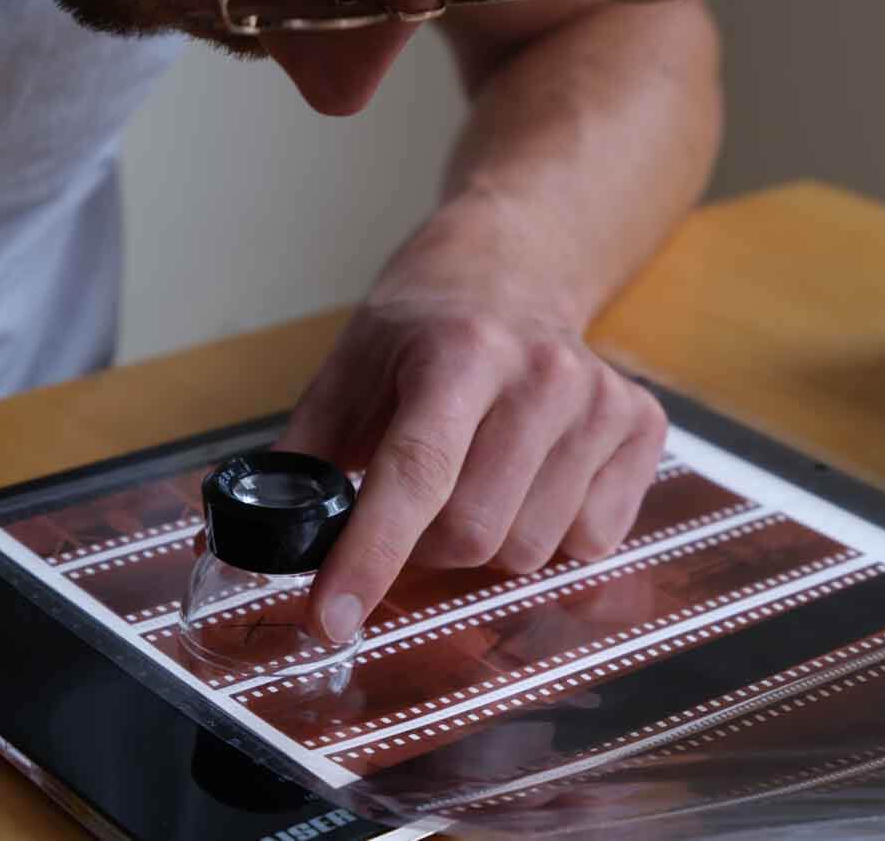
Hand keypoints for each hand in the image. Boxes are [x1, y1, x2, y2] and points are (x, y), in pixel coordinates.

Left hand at [277, 294, 666, 644]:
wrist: (514, 268)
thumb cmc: (424, 328)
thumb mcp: (350, 368)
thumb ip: (303, 456)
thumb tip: (243, 540)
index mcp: (458, 352)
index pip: (416, 473)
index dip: (371, 555)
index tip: (333, 617)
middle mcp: (541, 372)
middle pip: (474, 533)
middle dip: (425, 548)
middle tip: (411, 511)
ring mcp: (600, 400)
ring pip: (532, 549)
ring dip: (487, 544)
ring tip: (474, 483)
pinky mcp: (642, 426)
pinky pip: (591, 542)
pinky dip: (549, 537)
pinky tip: (531, 480)